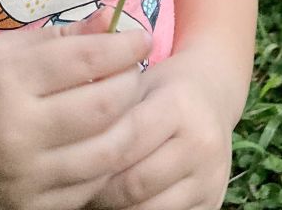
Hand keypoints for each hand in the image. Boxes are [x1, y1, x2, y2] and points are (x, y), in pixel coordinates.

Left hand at [85, 48, 232, 209]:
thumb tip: (67, 144)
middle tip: (76, 186)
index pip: (126, 139)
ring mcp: (211, 177)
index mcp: (180, 105)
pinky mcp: (214, 202)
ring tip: (98, 195)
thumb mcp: (139, 84)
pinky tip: (124, 203)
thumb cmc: (164, 89)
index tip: (69, 159)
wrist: (214, 95)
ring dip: (118, 209)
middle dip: (101, 189)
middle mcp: (202, 143)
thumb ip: (110, 110)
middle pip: (136, 182)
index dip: (94, 154)